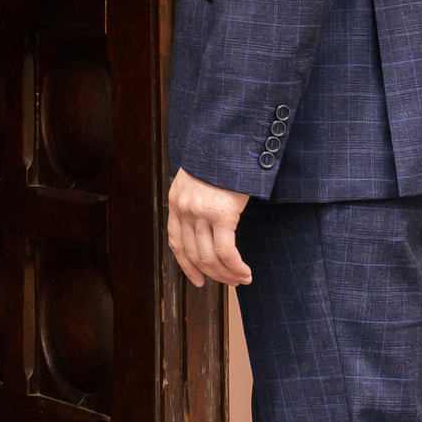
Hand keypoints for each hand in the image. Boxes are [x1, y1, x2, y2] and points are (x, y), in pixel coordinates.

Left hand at [167, 169, 252, 286]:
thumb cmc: (221, 159)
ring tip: (241, 279)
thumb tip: (208, 225)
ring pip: (209, 257)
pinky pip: (226, 252)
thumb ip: (197, 200)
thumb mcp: (199, 179)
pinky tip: (245, 272)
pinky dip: (235, 267)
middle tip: (228, 282)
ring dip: (226, 275)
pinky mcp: (222, 214)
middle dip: (212, 274)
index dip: (187, 266)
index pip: (176, 242)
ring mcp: (201, 212)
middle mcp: (184, 209)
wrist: (229, 139)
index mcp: (176, 201)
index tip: (198, 279)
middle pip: (193, 254)